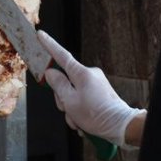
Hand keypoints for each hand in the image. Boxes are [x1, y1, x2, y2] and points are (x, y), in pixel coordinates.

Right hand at [37, 30, 144, 147]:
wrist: (119, 125)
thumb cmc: (96, 114)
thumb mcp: (69, 101)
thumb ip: (57, 85)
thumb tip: (51, 72)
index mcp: (81, 73)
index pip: (61, 55)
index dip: (49, 45)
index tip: (41, 35)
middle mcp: (89, 74)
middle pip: (65, 80)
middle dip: (62, 98)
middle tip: (67, 110)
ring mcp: (95, 82)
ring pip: (72, 92)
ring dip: (71, 108)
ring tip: (77, 120)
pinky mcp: (99, 91)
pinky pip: (82, 98)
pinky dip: (79, 110)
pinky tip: (83, 121)